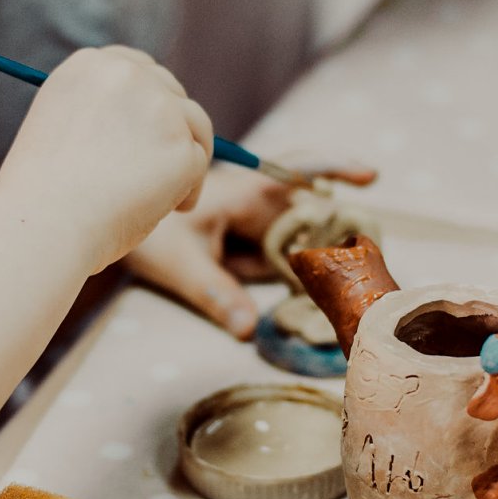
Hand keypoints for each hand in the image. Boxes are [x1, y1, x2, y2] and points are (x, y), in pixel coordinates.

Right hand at [0, 47, 213, 274]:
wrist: (44, 224)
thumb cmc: (43, 194)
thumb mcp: (61, 129)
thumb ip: (99, 112)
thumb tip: (148, 124)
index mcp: (88, 65)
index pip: (137, 68)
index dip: (149, 101)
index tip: (149, 130)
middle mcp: (125, 74)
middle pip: (172, 92)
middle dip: (172, 128)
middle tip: (157, 169)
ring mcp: (158, 107)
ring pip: (194, 126)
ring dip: (186, 156)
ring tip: (164, 196)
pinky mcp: (180, 145)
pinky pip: (198, 164)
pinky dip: (188, 190)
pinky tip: (166, 211)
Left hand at [124, 163, 377, 339]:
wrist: (126, 235)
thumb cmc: (154, 235)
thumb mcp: (181, 264)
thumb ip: (216, 294)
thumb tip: (249, 331)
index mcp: (245, 192)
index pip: (296, 170)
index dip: (335, 167)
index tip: (370, 175)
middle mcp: (261, 205)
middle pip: (314, 217)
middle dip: (332, 239)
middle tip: (341, 269)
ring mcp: (262, 227)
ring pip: (304, 246)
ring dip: (309, 267)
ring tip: (280, 283)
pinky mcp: (259, 249)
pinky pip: (287, 264)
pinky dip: (293, 279)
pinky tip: (281, 291)